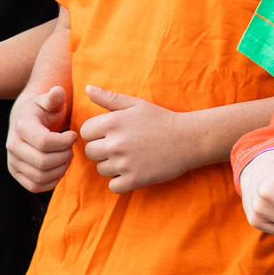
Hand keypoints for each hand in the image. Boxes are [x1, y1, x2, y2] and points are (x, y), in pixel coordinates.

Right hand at [8, 85, 71, 192]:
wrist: (27, 121)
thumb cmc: (43, 111)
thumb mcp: (50, 101)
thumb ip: (55, 97)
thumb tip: (57, 90)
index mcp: (21, 126)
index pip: (45, 143)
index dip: (65, 142)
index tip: (73, 135)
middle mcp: (12, 145)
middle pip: (43, 162)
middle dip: (64, 157)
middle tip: (71, 149)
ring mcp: (12, 161)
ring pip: (40, 176)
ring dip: (60, 169)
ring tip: (66, 157)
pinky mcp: (16, 173)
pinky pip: (35, 186)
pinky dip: (51, 181)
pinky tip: (59, 169)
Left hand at [79, 86, 215, 192]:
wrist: (189, 140)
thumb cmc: (160, 119)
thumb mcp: (135, 104)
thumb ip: (108, 97)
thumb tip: (87, 88)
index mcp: (112, 122)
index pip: (84, 132)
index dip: (96, 133)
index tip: (111, 133)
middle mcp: (115, 143)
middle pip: (90, 152)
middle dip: (101, 150)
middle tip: (121, 146)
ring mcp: (124, 163)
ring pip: (101, 169)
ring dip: (111, 166)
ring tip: (130, 157)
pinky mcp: (134, 180)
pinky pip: (113, 186)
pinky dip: (121, 182)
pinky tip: (133, 171)